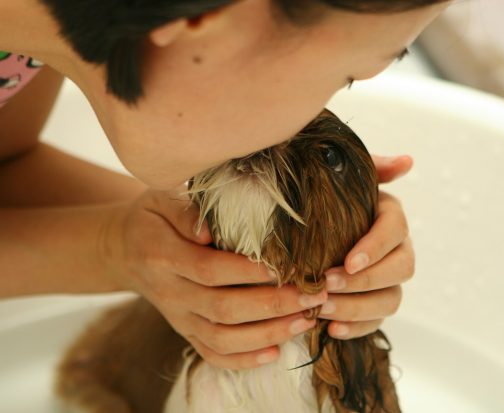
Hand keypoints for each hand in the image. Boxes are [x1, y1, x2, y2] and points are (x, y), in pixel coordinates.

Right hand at [102, 188, 326, 368]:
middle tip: (312, 295)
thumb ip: (185, 210)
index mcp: (163, 257)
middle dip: (272, 305)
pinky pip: (211, 354)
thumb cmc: (153, 218)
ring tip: (305, 321)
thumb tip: (208, 230)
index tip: (286, 266)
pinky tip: (275, 353)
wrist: (124, 250)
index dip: (249, 272)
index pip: (211, 270)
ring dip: (267, 334)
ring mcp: (178, 318)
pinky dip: (243, 360)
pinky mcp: (185, 332)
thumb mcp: (161, 199)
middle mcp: (170, 293)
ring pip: (222, 338)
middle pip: (223, 309)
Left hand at [318, 155, 414, 338]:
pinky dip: (356, 328)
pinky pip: (377, 321)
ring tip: (323, 309)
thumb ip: (373, 168)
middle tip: (328, 284)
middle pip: (401, 268)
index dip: (376, 247)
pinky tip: (331, 330)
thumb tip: (407, 161)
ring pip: (391, 299)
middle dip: (366, 280)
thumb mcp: (343, 178)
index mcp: (389, 216)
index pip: (395, 230)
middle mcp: (397, 248)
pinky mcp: (376, 303)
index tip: (348, 261)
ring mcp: (389, 279)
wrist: (307, 225)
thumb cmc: (325, 199)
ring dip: (359, 307)